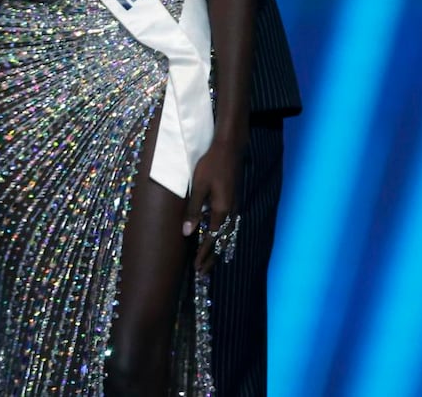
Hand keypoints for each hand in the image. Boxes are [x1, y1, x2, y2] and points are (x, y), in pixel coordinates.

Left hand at [182, 135, 240, 272]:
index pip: (212, 238)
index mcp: (221, 209)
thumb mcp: (199, 187)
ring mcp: (234, 205)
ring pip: (228, 233)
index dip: (203, 254)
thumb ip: (193, 210)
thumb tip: (187, 232)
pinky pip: (230, 225)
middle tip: (202, 273)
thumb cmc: (211, 165)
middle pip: (222, 240)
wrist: (230, 147)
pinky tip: (220, 238)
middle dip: (212, 257)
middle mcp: (231, 210)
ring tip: (211, 262)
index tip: (196, 268)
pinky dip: (224, 237)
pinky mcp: (234, 199)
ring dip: (218, 249)